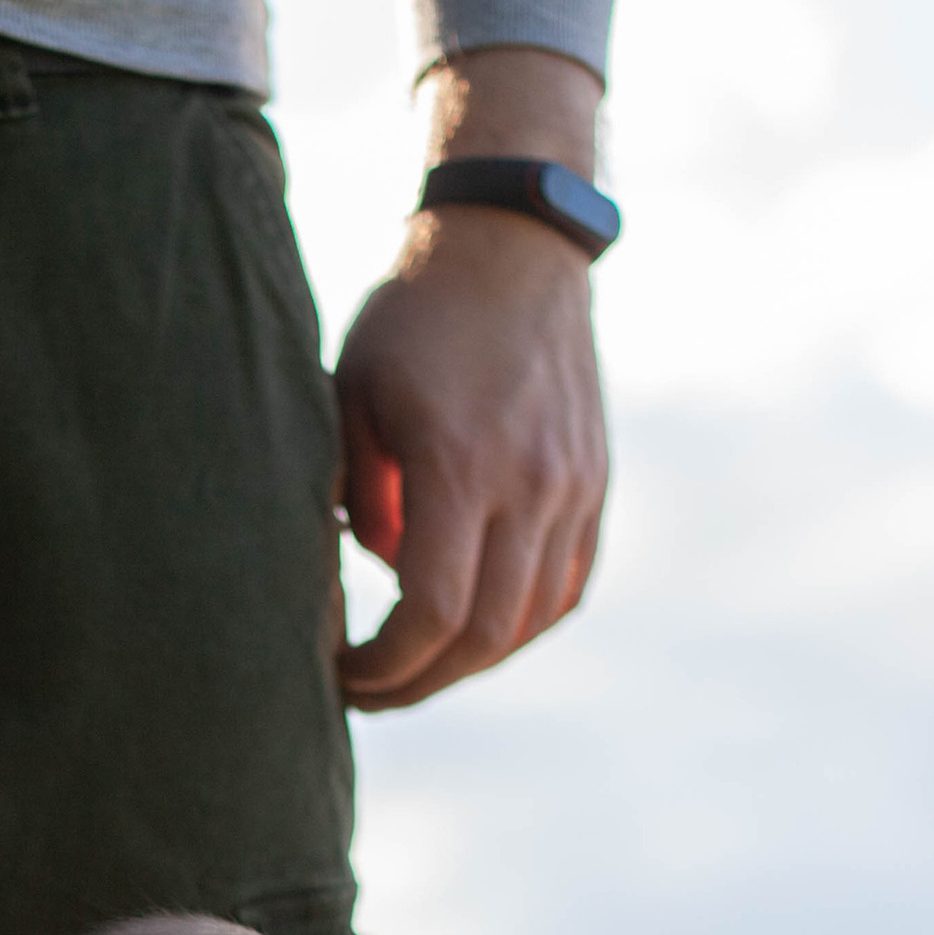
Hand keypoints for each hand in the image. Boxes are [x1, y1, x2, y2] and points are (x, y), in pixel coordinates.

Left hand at [333, 46, 608, 711]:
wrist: (514, 242)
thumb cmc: (411, 319)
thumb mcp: (347, 399)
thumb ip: (346, 496)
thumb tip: (352, 585)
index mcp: (461, 461)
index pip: (430, 612)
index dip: (383, 666)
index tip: (339, 673)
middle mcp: (532, 480)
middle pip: (482, 635)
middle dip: (417, 681)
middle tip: (366, 691)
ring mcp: (574, 484)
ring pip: (529, 621)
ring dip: (467, 662)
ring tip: (411, 668)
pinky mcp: (594, 483)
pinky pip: (564, 588)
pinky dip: (517, 626)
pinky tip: (470, 631)